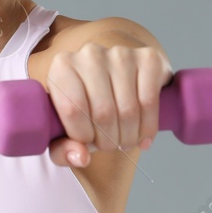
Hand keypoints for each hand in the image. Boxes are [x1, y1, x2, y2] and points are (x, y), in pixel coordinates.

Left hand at [43, 30, 172, 167]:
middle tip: (109, 146)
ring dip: (128, 137)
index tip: (88, 143)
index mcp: (62, 67)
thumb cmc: (85, 109)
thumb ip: (62, 150)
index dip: (83, 136)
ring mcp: (120, 54)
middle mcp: (90, 54)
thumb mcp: (64, 131)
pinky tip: (143, 137)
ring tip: (125, 142)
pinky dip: (148, 127)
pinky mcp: (148, 58)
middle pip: (103, 112)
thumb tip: (82, 158)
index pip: (73, 109)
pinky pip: (149, 102)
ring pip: (128, 110)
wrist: (114, 81)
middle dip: (108, 141)